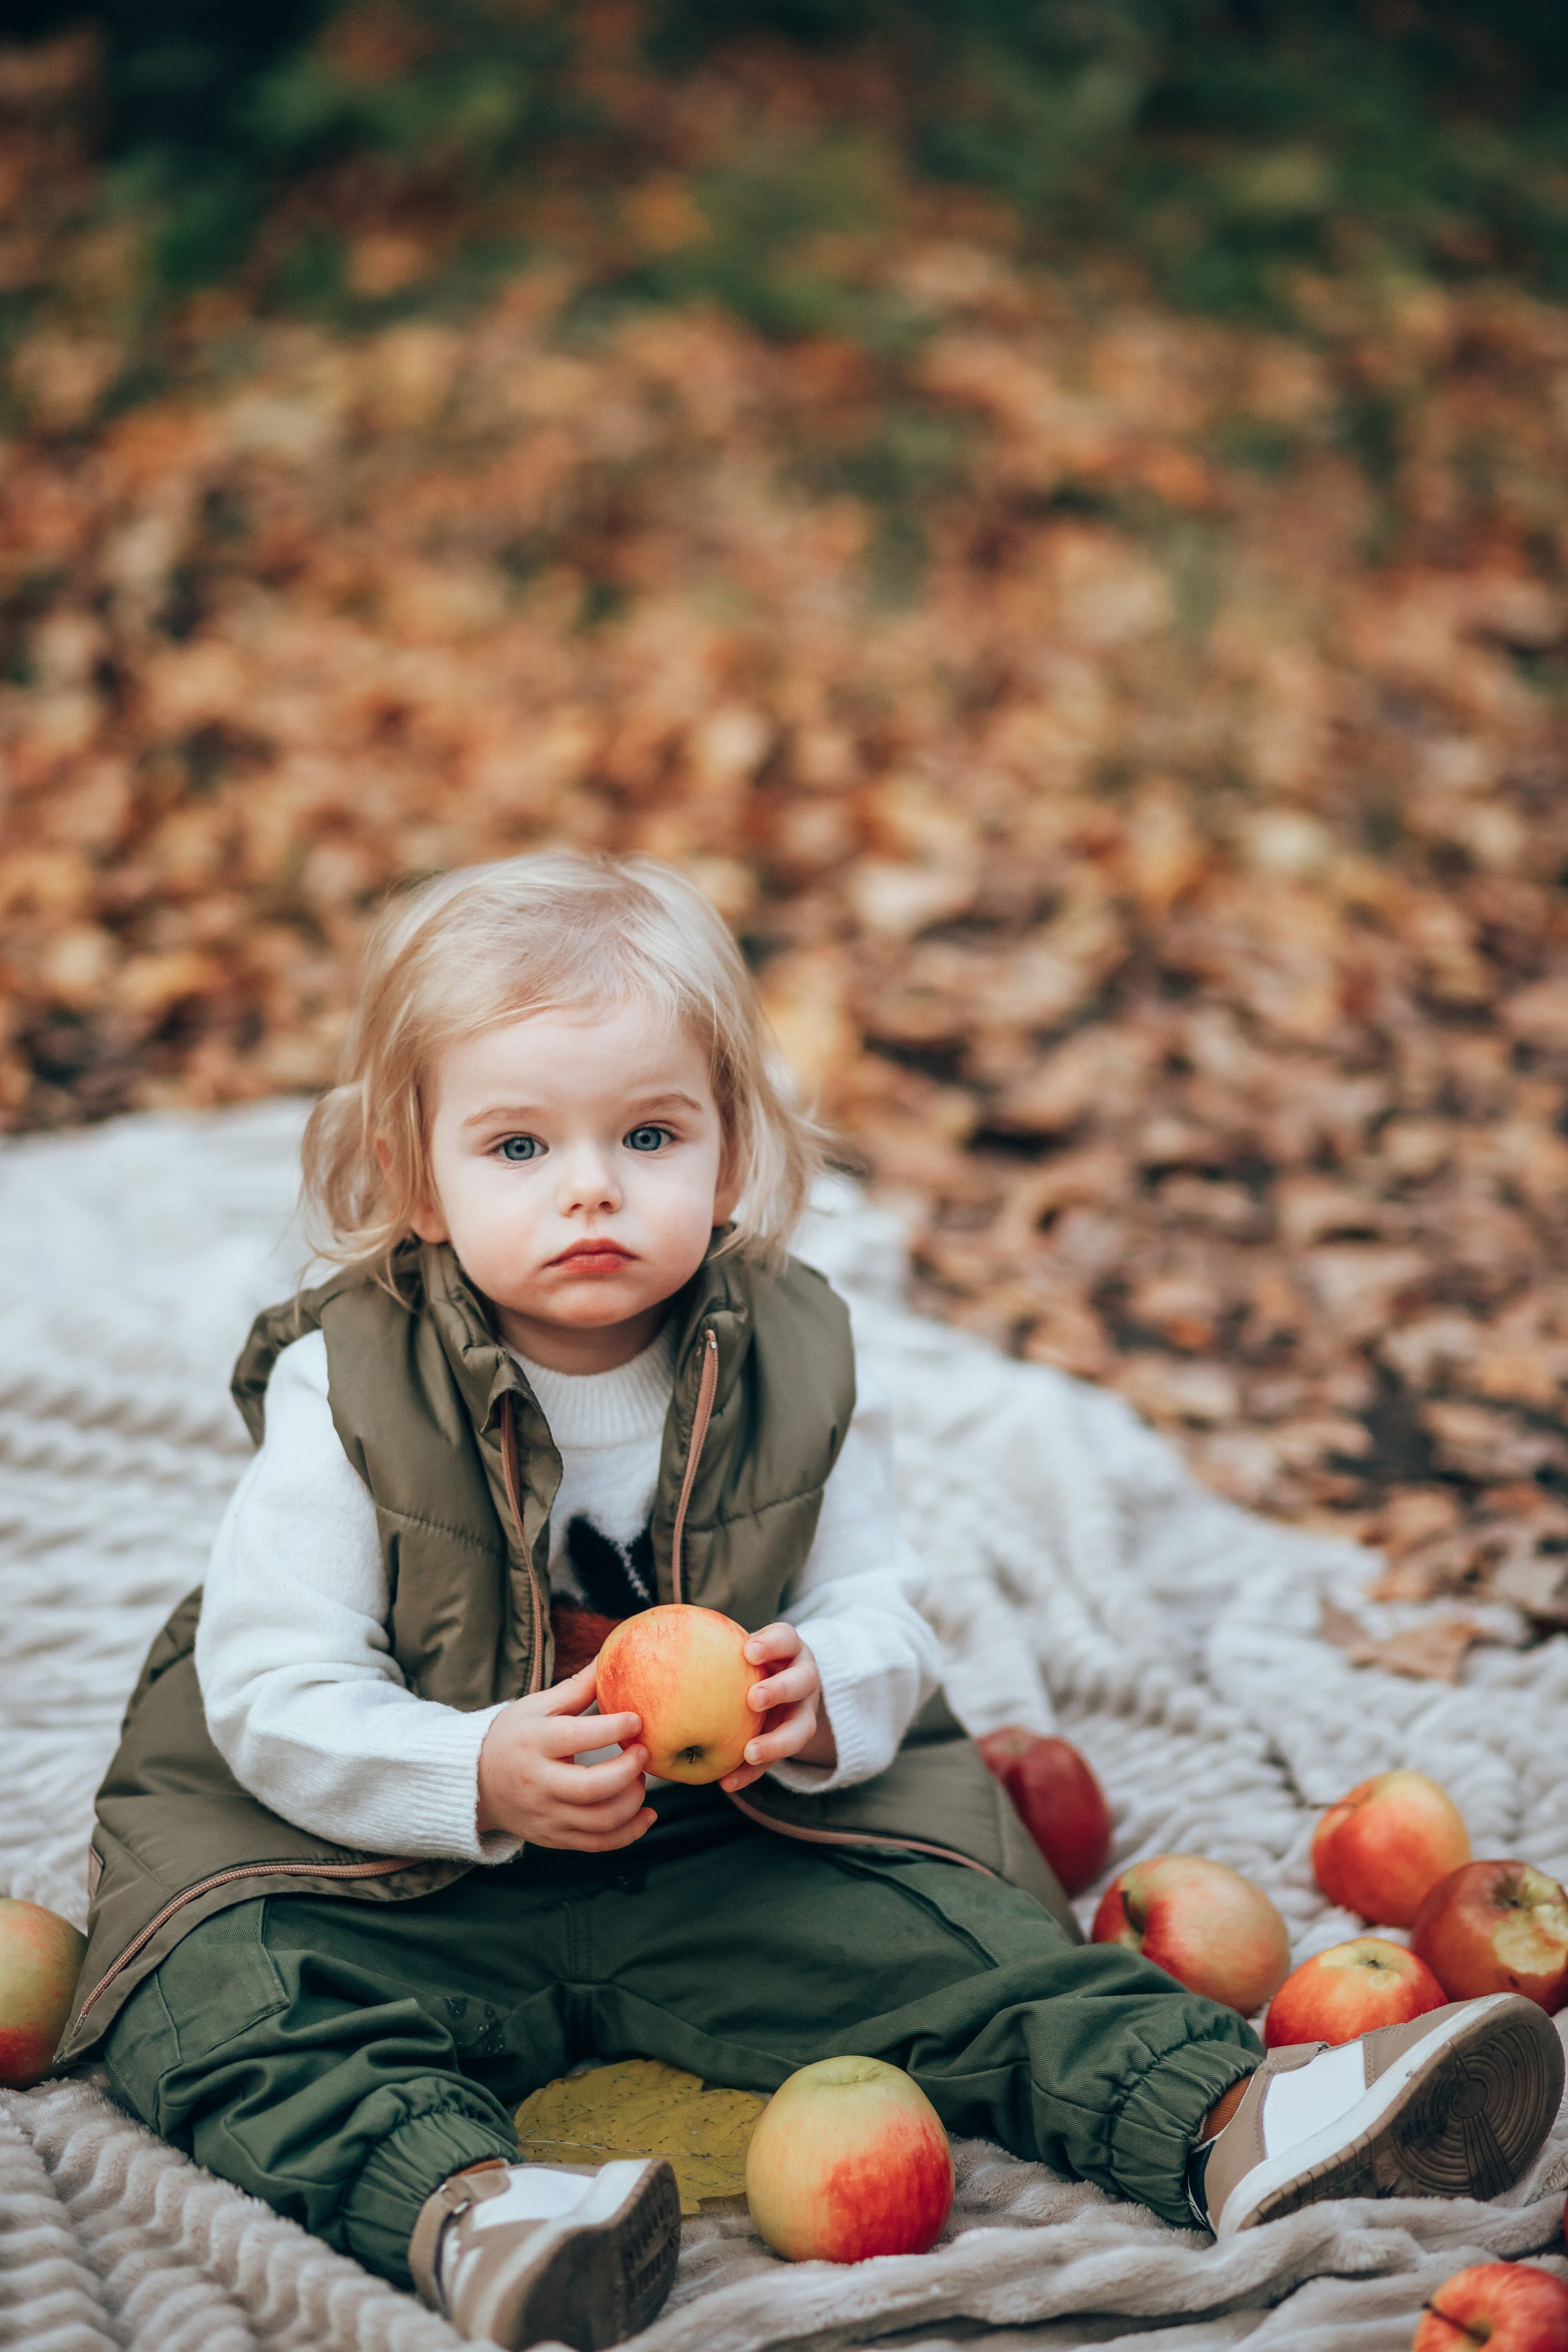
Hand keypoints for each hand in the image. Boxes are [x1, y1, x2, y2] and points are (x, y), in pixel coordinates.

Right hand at [475, 1660, 653, 1850]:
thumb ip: (577, 1687)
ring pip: (599, 1821)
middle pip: (590, 1789)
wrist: (476, 1783)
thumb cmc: (514, 1737)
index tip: (637, 1719)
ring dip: (633, 1801)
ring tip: (639, 1778)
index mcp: (533, 1743)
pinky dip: (629, 1833)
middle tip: (643, 1751)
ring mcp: (546, 1815)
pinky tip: (646, 1814)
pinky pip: (597, 1844)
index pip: (575, 1738)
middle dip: (627, 1771)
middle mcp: (537, 1783)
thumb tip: (610, 1656)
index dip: (611, 1729)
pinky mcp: (554, 1838)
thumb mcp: (537, 1707)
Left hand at [719, 1623, 836, 1792]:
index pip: (786, 1639)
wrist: (779, 1689)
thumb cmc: (746, 1662)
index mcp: (790, 1650)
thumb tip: (650, 1640)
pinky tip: (728, 1782)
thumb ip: (711, 1649)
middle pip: (803, 1681)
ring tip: (750, 1753)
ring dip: (776, 1742)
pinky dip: (752, 1772)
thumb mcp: (738, 1648)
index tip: (748, 1651)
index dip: (771, 1644)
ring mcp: (804, 1712)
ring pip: (802, 1728)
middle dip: (780, 1690)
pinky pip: (776, 1762)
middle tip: (753, 1698)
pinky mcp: (792, 1743)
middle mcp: (804, 1679)